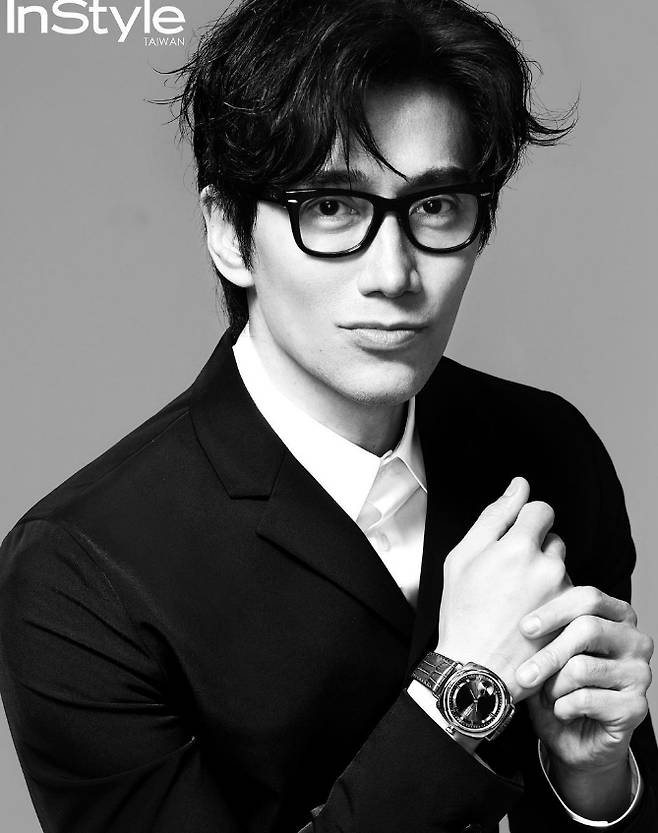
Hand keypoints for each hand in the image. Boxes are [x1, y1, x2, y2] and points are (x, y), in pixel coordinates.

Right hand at [435, 477, 569, 701]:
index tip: (514, 537)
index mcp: (518, 547)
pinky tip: (528, 618)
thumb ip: (494, 516)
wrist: (476, 668)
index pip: (541, 510)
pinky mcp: (571, 617)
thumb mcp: (462, 557)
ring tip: (516, 602)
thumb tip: (518, 486)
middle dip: (534, 550)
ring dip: (544, 576)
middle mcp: (547, 566)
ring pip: (560, 569)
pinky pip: (566, 596)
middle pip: (552, 540)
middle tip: (507, 579)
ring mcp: (562, 594)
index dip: (525, 520)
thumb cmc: (463, 613)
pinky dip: (551, 602)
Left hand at [517, 586, 652, 774]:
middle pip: (587, 629)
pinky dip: (563, 707)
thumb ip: (541, 630)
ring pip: (581, 667)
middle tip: (523, 674)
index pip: (588, 598)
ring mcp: (640, 673)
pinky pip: (586, 698)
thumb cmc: (557, 686)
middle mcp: (635, 640)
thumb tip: (517, 613)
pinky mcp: (637, 707)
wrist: (573, 739)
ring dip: (553, 687)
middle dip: (548, 654)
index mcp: (616, 616)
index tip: (525, 628)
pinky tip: (563, 711)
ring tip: (548, 696)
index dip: (554, 611)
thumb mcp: (545, 652)